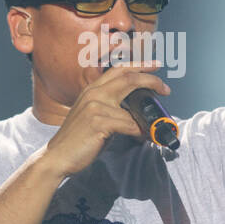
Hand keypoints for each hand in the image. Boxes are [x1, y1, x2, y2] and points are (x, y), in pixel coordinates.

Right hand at [41, 61, 170, 177]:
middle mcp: (93, 93)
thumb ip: (111, 109)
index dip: (140, 66)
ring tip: (152, 129)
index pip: (119, 70)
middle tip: (166, 88)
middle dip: (151, 80)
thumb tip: (136, 113)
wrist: (57, 157)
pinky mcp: (98, 122)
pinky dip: (139, 132)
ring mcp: (95, 107)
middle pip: (128, 78)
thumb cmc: (77, 140)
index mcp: (92, 89)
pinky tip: (141, 138)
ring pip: (132, 107)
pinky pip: (128, 125)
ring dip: (146, 119)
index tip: (156, 67)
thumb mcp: (92, 116)